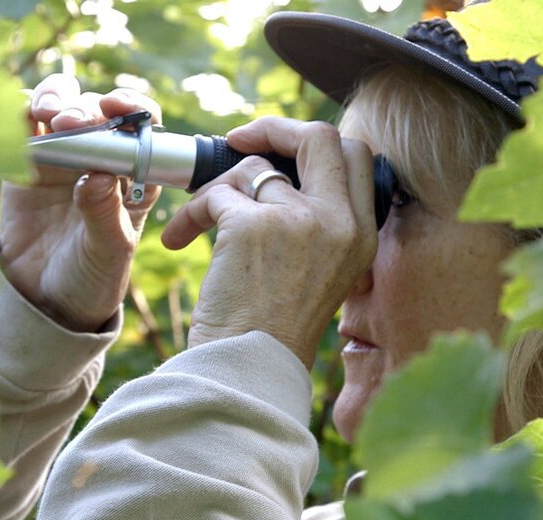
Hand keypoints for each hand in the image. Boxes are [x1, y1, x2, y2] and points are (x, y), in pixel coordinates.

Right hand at [0, 74, 161, 331]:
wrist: (47, 300)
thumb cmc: (92, 276)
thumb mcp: (108, 252)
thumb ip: (104, 215)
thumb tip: (99, 175)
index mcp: (135, 176)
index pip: (144, 128)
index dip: (134, 108)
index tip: (116, 106)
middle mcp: (101, 159)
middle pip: (97, 112)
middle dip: (84, 109)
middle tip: (69, 122)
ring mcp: (63, 158)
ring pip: (60, 108)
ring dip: (53, 99)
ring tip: (44, 114)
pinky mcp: (26, 164)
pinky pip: (22, 128)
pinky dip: (18, 114)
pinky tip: (17, 121)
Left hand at [161, 117, 377, 367]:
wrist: (248, 368)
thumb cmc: (274, 326)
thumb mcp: (322, 271)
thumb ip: (317, 221)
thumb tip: (279, 170)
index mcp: (361, 235)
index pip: (356, 156)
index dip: (313, 142)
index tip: (280, 150)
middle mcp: (339, 223)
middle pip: (320, 137)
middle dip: (274, 128)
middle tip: (239, 140)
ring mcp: (300, 221)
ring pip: (251, 168)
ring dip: (216, 189)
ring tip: (199, 222)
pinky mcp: (253, 226)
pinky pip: (215, 193)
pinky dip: (192, 213)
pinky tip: (181, 240)